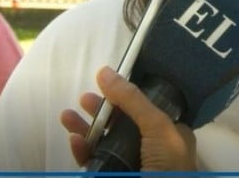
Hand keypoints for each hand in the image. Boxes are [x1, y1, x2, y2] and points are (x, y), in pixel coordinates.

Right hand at [61, 66, 196, 170]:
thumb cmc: (169, 168)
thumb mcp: (157, 126)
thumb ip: (132, 99)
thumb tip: (106, 72)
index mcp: (171, 136)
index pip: (147, 109)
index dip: (127, 96)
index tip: (107, 84)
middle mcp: (152, 150)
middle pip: (121, 124)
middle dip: (100, 111)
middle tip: (84, 99)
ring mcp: (131, 167)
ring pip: (104, 144)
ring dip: (85, 129)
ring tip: (67, 117)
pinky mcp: (114, 177)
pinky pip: (96, 164)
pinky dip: (84, 152)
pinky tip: (75, 141)